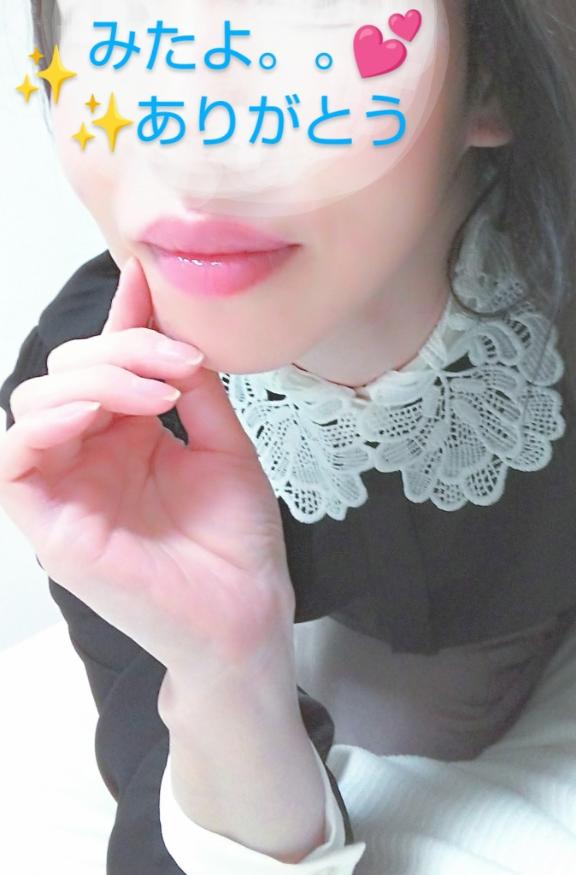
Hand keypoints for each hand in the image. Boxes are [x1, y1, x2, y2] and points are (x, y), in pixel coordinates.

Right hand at [0, 257, 294, 684]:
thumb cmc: (236, 540)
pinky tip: (95, 411)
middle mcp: (91, 455)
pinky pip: (15, 460)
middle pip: (68, 371)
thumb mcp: (224, 446)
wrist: (245, 611)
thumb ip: (193, 387)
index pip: (106, 364)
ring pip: (37, 402)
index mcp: (129, 436)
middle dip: (121, 350)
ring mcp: (67, 487)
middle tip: (179, 365)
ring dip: (93, 378)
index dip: (121, 319)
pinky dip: (45, 422)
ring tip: (157, 393)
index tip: (145, 280)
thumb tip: (167, 320)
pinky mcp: (49, 524)